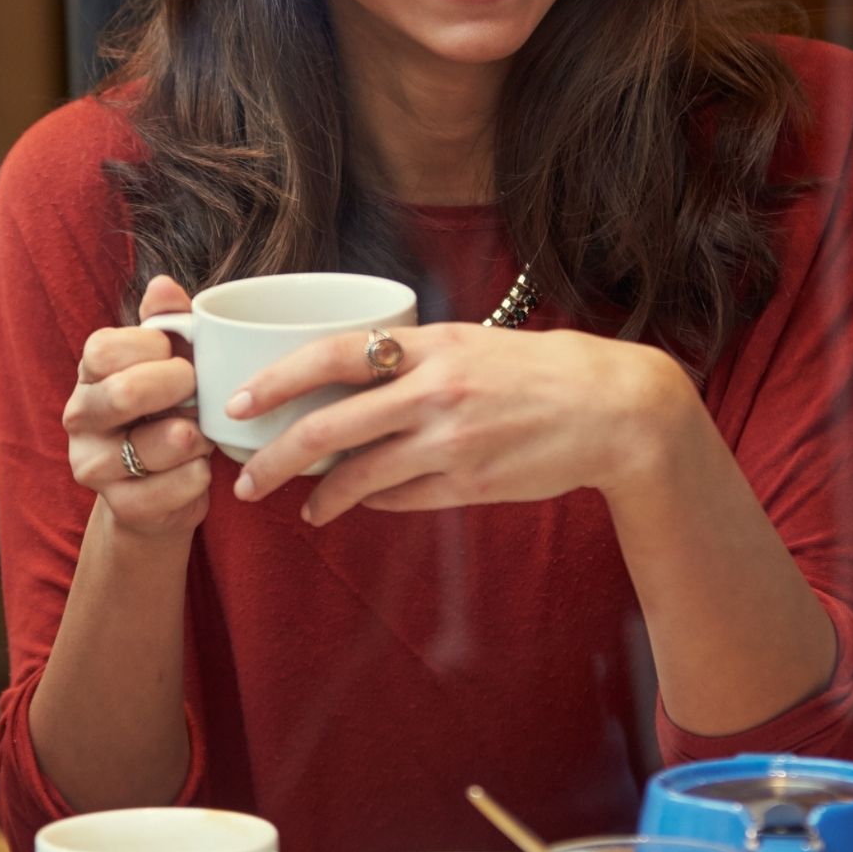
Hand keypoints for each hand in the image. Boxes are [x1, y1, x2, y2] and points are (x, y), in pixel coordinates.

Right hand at [60, 275, 213, 539]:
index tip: (176, 355)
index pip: (105, 348)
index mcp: (89, 373)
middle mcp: (80, 417)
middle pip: (125, 393)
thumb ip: (169, 322)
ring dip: (197, 437)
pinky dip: (200, 475)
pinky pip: (177, 486)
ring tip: (201, 435)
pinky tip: (198, 468)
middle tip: (197, 392)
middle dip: (179, 387)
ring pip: (158, 444)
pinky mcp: (121, 507)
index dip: (154, 348)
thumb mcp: (171, 361)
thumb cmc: (169, 410)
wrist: (161, 491)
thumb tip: (163, 285)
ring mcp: (94, 465)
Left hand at [225, 323, 690, 524]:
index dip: (277, 380)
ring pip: (358, 476)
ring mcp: (451, 443)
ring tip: (302, 508)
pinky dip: (372, 502)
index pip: (332, 355)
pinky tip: (359, 503)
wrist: (613, 410)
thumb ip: (409, 357)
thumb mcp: (469, 343)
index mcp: (430, 345)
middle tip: (245, 478)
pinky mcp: (468, 485)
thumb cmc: (537, 370)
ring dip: (319, 497)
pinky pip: (400, 500)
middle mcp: (434, 392)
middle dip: (275, 459)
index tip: (239, 402)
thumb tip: (345, 380)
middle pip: (329, 428)